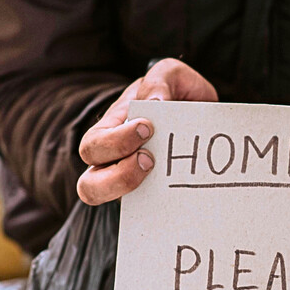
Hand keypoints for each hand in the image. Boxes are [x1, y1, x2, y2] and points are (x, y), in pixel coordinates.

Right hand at [77, 59, 217, 204]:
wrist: (200, 118)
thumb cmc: (177, 94)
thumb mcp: (171, 76)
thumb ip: (161, 80)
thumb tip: (153, 102)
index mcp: (112, 128)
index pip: (94, 144)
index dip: (116, 141)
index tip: (148, 128)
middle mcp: (111, 160)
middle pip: (89, 182)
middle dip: (119, 170)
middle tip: (149, 157)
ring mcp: (127, 181)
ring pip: (101, 199)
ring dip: (123, 190)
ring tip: (153, 174)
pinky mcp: (147, 198)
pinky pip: (140, 214)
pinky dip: (152, 213)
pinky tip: (174, 203)